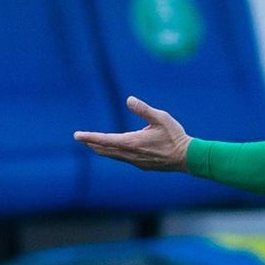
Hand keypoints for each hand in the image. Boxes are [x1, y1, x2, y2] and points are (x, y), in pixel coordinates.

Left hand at [74, 96, 191, 171]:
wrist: (187, 157)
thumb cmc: (175, 136)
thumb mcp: (161, 118)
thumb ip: (144, 109)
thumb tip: (129, 99)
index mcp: (132, 142)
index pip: (104, 140)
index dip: (89, 137)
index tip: (76, 135)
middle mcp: (130, 154)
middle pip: (105, 150)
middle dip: (92, 144)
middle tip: (81, 139)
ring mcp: (136, 162)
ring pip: (113, 156)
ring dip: (102, 149)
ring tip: (94, 145)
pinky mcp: (143, 165)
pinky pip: (123, 159)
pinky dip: (114, 153)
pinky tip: (117, 151)